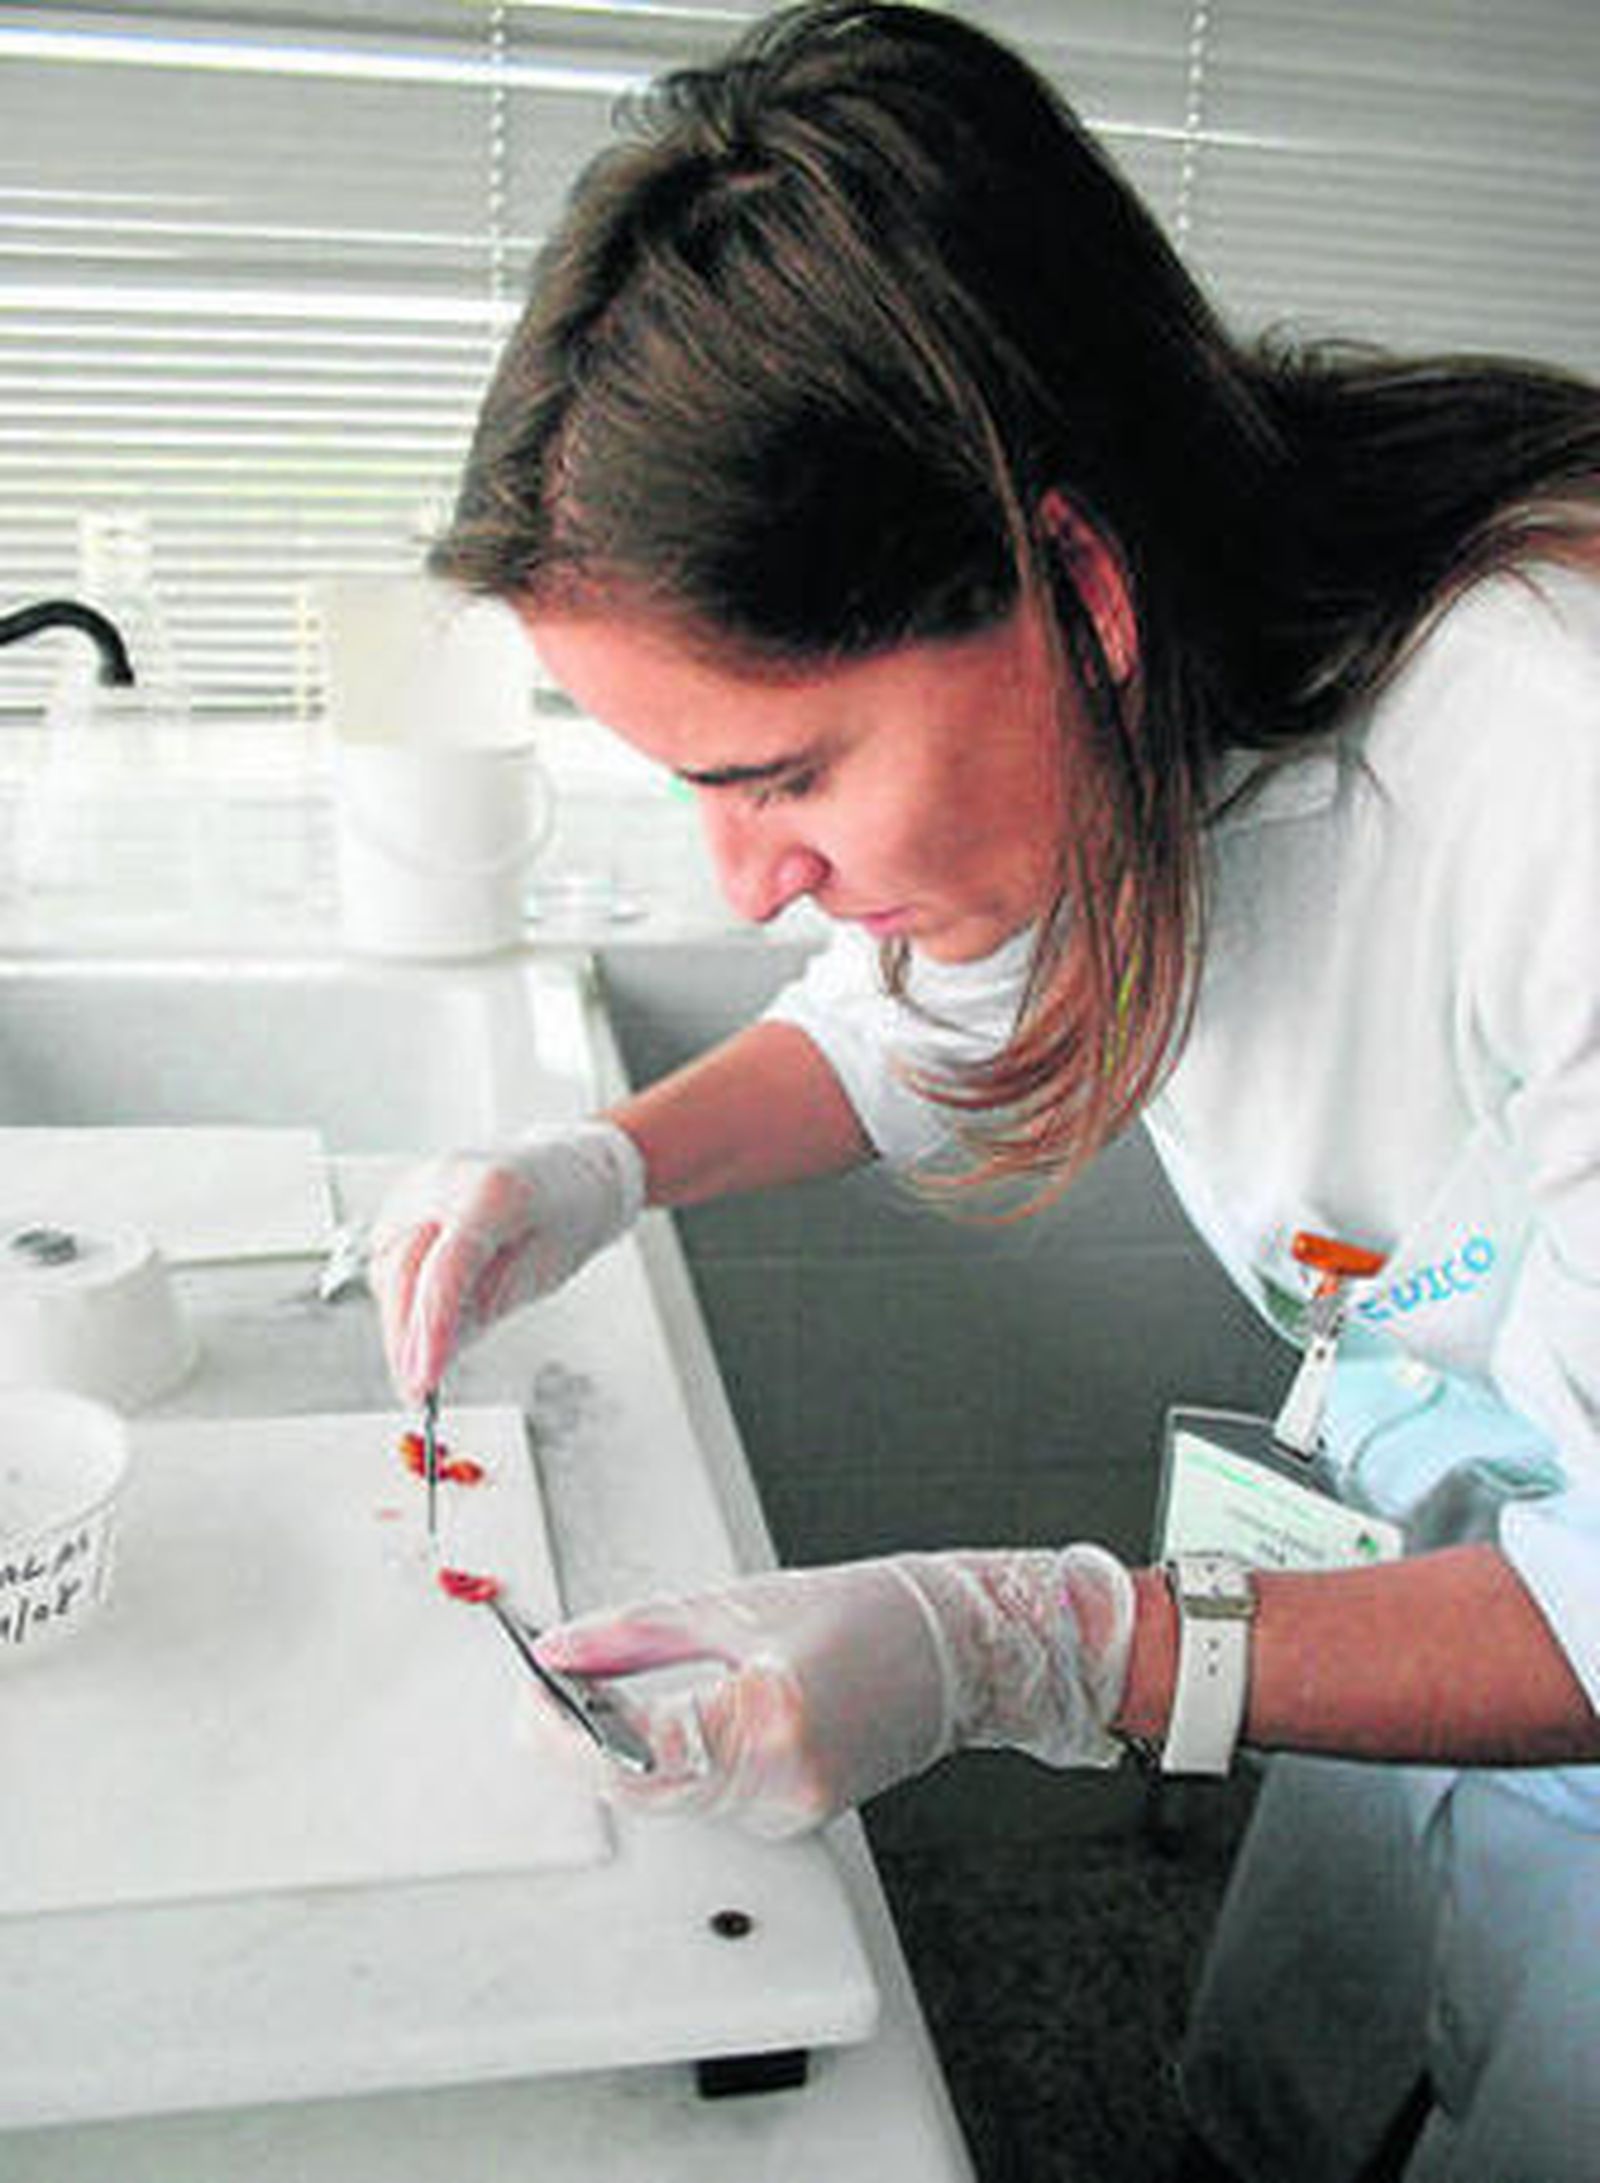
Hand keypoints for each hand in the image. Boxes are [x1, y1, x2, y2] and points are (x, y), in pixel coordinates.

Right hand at [368, 1120, 645, 1399]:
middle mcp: (446, 1179)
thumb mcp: (543, 1271)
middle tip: (416, 1386)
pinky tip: (426, 1315)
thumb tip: (436, 1355)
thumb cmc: (567, 1213)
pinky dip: (401, 1294)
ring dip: (400, 1318)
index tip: (423, 1382)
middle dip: (405, 1337)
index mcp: (494, 1192)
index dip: (429, 1331)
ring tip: (431, 1349)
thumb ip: (486, 1308)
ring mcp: (419, 1184)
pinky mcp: (404, 1196)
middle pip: (403, 1270)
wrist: (570, 1166)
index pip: (445, 1270)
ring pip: (387, 1266)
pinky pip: (388, 1255)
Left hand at [535, 1547, 1134, 1837]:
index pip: (633, 1754)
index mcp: (768, 1721)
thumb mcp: (736, 1604)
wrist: (952, 1650)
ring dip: (618, 1753)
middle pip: (643, 1788)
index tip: (525, 1698)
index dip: (562, 1732)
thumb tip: (560, 1650)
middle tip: (535, 1694)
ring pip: (669, 1798)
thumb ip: (637, 1632)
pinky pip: (704, 1798)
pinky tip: (647, 1723)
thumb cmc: (863, 1613)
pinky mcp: (791, 1815)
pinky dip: (665, 1762)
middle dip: (577, 1744)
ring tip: (581, 1698)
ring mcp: (789, 1811)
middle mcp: (780, 1783)